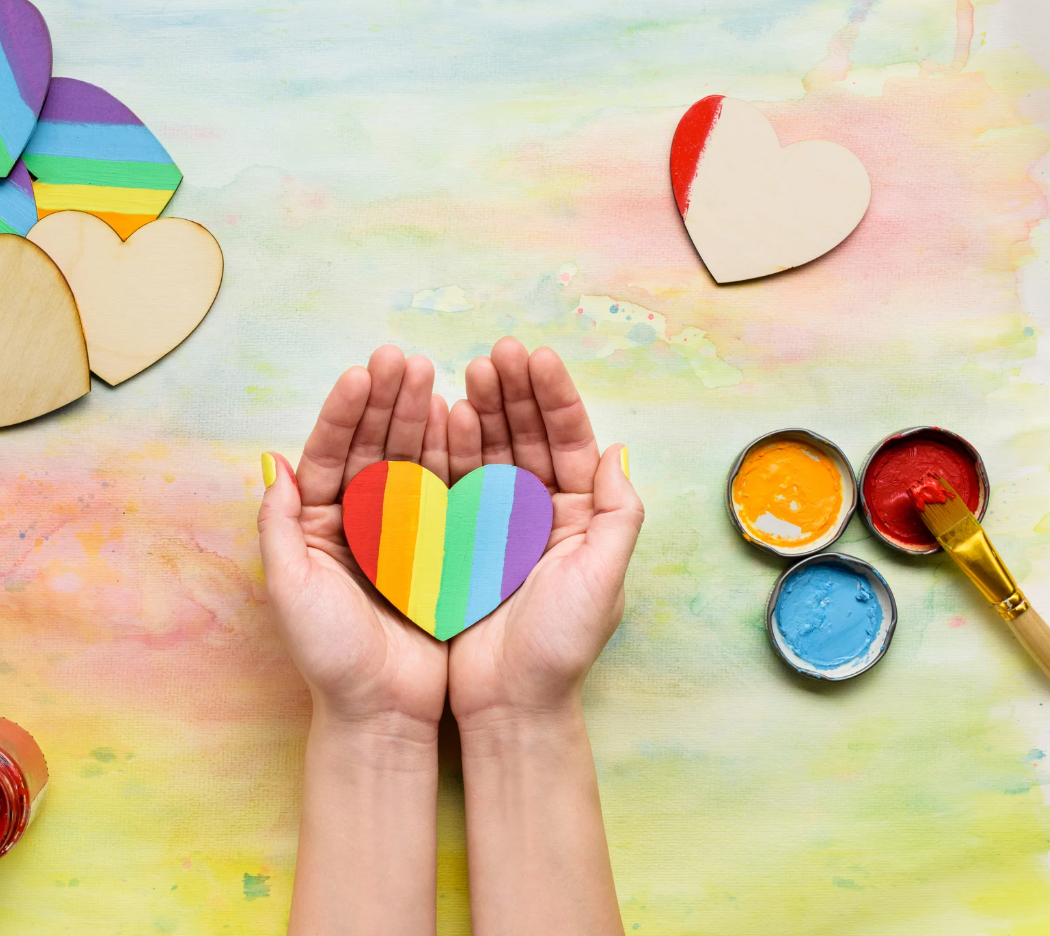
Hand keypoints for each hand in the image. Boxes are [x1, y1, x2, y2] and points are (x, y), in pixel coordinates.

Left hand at [258, 346, 450, 740]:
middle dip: (385, 401)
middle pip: (369, 447)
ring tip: (431, 374)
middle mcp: (354, 521)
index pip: (328, 454)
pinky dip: (449, 456)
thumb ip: (278, 527)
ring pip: (406, 460)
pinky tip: (459, 419)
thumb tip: (273, 463)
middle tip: (404, 358)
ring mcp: (396, 533)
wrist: (383, 712)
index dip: (344, 413)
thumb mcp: (291, 590)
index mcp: (314, 525)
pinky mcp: (435, 549)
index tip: (364, 374)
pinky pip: (441, 492)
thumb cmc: (330, 657)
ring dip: (417, 417)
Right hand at [446, 337, 642, 728]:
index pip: (572, 442)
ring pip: (491, 453)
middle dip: (514, 393)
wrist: (507, 704)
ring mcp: (500, 525)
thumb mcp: (603, 581)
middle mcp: (543, 513)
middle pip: (529, 438)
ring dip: (480, 412)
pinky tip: (439, 417)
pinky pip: (455, 484)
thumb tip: (619, 451)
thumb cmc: (560, 648)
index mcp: (584, 517)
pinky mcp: (461, 541)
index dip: (554, 398)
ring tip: (464, 374)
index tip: (535, 357)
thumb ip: (619, 515)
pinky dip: (448, 450)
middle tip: (493, 354)